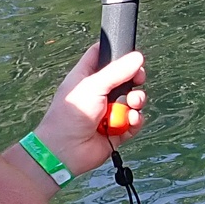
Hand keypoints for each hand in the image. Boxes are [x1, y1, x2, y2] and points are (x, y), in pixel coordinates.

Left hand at [34, 45, 146, 176]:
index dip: (116, 53)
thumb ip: (117, 71)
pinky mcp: (117, 130)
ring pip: (133, 100)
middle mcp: (99, 93)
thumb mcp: (93, 86)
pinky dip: (135, 120)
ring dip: (136, 101)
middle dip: (135, 79)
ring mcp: (109, 111)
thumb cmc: (70, 116)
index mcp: (87, 77)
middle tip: (138, 80)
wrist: (66, 150)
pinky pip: (134, 121)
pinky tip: (130, 120)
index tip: (129, 54)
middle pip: (125, 78)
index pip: (102, 56)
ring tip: (131, 104)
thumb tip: (137, 57)